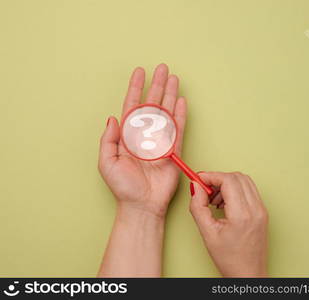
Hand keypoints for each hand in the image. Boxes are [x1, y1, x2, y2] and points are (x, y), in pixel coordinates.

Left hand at [98, 64, 186, 217]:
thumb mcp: (107, 163)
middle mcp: (144, 135)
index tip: (140, 72)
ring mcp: (160, 141)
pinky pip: (177, 128)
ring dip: (170, 95)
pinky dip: (179, 114)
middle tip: (162, 68)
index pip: (132, 106)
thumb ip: (109, 140)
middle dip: (157, 85)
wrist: (142, 205)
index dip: (135, 88)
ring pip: (166, 112)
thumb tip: (112, 118)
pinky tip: (181, 100)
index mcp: (127, 136)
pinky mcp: (173, 150)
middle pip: (152, 105)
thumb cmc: (123, 187)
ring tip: (174, 78)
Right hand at [189, 172, 268, 276]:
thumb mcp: (207, 233)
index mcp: (242, 214)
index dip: (211, 176)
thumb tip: (195, 186)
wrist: (248, 274)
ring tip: (215, 200)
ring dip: (227, 184)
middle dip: (218, 179)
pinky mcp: (262, 212)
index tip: (199, 179)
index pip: (228, 180)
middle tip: (206, 190)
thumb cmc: (229, 259)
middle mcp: (256, 209)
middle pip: (237, 177)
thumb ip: (198, 206)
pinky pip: (249, 190)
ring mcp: (262, 210)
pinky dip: (235, 191)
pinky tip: (225, 204)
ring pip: (244, 181)